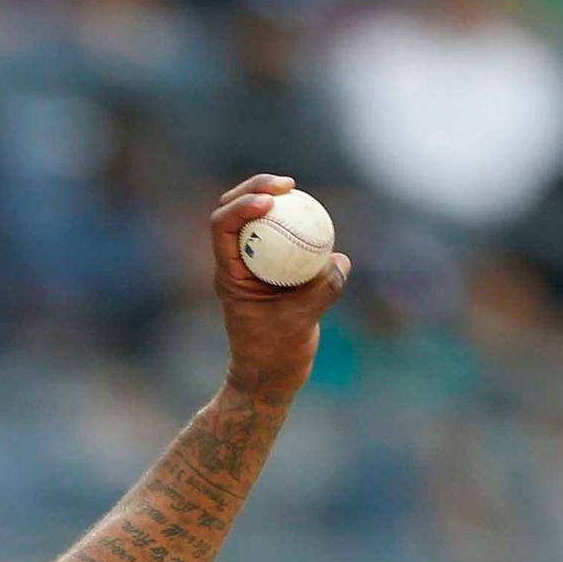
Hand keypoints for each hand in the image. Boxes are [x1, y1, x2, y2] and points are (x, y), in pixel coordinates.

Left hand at [207, 175, 351, 401]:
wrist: (269, 376)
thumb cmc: (276, 355)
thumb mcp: (300, 323)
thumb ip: (322, 291)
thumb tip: (340, 261)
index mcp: (229, 274)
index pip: (222, 227)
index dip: (242, 205)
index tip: (270, 201)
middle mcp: (235, 263)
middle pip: (232, 210)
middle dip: (255, 188)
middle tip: (287, 185)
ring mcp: (251, 264)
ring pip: (252, 219)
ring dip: (271, 198)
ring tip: (295, 191)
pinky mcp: (270, 268)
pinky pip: (277, 235)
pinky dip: (290, 221)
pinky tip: (311, 217)